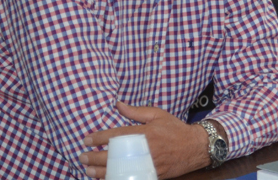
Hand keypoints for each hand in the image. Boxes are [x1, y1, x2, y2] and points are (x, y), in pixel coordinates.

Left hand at [80, 102, 209, 178]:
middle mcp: (144, 149)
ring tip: (88, 170)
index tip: (86, 139)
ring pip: (118, 170)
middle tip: (82, 156)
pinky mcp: (151, 175)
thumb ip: (136, 111)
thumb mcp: (158, 114)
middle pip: (113, 155)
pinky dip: (115, 178)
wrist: (195, 147)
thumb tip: (118, 104)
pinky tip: (106, 178)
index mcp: (145, 132)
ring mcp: (147, 164)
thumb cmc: (175, 129)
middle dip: (94, 156)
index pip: (116, 135)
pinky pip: (128, 178)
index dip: (99, 138)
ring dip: (100, 171)